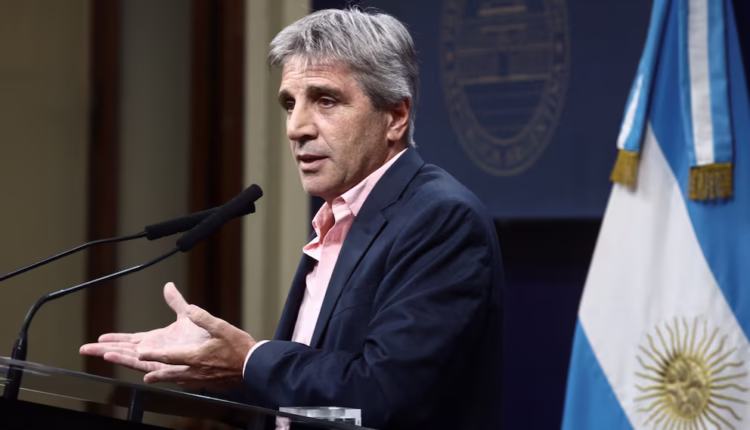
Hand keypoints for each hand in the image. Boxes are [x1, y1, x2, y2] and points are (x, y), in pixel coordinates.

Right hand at [80, 282, 209, 377]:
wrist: (220, 347)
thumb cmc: (206, 335)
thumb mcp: (187, 314)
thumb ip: (176, 301)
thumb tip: (168, 286)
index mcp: (158, 339)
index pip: (132, 339)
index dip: (116, 339)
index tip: (100, 338)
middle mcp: (156, 350)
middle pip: (126, 350)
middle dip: (105, 349)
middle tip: (85, 348)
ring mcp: (160, 359)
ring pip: (132, 359)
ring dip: (116, 356)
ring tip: (100, 353)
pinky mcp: (167, 366)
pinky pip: (148, 365)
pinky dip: (134, 363)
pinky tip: (122, 363)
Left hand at [138, 304, 255, 389]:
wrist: (255, 367)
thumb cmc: (239, 347)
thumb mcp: (221, 327)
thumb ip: (203, 318)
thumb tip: (190, 309)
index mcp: (196, 357)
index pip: (168, 357)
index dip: (152, 354)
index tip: (140, 354)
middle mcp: (196, 371)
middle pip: (171, 374)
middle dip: (157, 375)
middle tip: (146, 376)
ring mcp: (204, 379)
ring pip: (181, 381)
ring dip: (168, 380)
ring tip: (160, 380)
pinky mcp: (212, 384)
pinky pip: (192, 384)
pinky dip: (183, 383)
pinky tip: (185, 381)